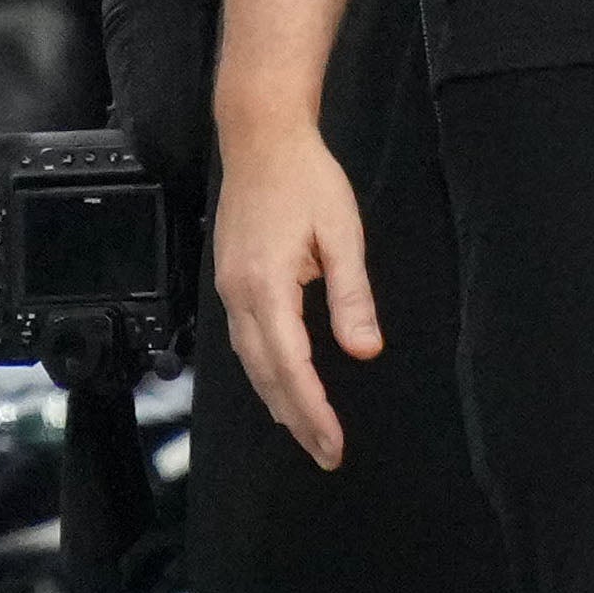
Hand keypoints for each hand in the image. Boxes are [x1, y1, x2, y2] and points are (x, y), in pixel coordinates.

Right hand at [212, 118, 376, 470]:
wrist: (260, 137)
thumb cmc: (307, 178)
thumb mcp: (343, 232)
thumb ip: (352, 295)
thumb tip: (365, 351)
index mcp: (268, 284)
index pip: (291, 365)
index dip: (312, 409)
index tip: (333, 443)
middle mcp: (239, 294)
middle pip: (266, 374)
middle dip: (296, 419)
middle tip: (327, 455)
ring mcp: (228, 288)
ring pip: (250, 362)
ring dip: (277, 402)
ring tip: (306, 434)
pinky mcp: (230, 281)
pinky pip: (244, 341)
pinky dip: (264, 373)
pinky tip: (280, 386)